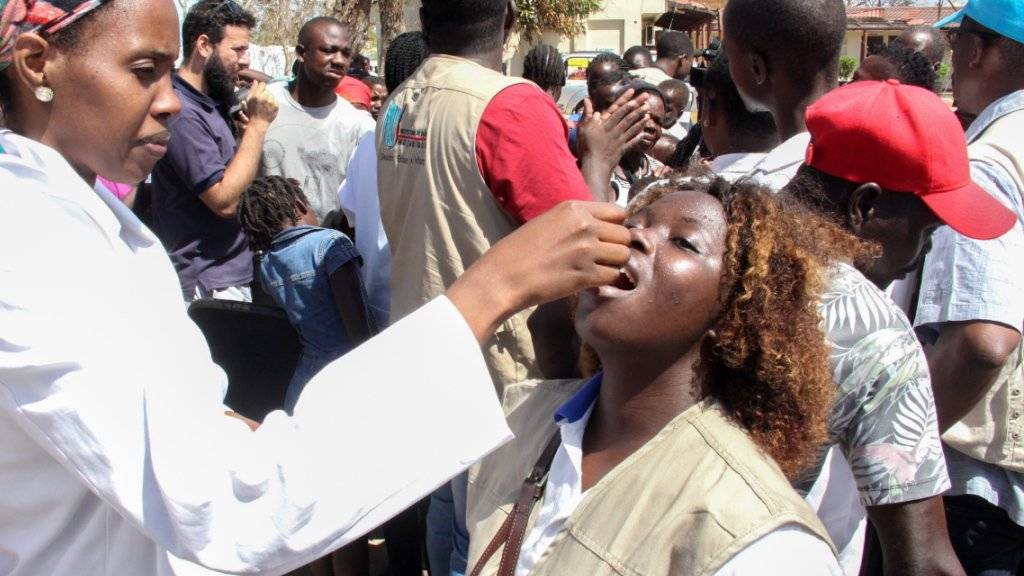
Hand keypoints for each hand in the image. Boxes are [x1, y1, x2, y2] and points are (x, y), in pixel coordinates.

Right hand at [240, 81, 278, 128]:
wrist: (258, 122)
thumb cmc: (252, 112)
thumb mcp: (249, 100)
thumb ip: (252, 89)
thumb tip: (255, 81)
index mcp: (257, 95)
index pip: (263, 84)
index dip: (261, 87)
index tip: (260, 91)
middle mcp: (265, 98)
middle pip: (267, 90)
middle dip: (264, 93)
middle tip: (262, 99)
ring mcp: (271, 102)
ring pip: (272, 94)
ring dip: (269, 97)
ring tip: (265, 104)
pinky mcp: (276, 106)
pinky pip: (276, 100)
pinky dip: (273, 102)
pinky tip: (269, 106)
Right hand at [447, 202, 630, 343]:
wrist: (503, 277)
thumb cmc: (519, 251)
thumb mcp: (548, 221)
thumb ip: (576, 220)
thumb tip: (602, 227)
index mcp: (574, 208)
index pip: (618, 212)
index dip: (615, 226)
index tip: (606, 238)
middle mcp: (585, 225)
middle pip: (624, 235)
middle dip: (617, 247)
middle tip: (602, 258)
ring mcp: (587, 250)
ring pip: (624, 255)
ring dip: (614, 264)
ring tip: (596, 269)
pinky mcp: (586, 275)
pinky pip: (614, 275)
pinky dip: (606, 281)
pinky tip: (590, 281)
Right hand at [576, 89, 649, 174]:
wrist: (595, 166)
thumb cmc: (587, 147)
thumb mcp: (583, 129)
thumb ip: (587, 115)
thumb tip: (587, 101)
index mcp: (606, 125)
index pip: (618, 112)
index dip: (627, 104)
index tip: (635, 98)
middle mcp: (615, 131)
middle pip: (628, 118)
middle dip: (638, 109)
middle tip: (647, 102)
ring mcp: (620, 141)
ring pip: (632, 129)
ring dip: (641, 121)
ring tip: (648, 114)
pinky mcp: (621, 150)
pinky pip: (632, 143)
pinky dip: (638, 138)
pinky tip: (643, 133)